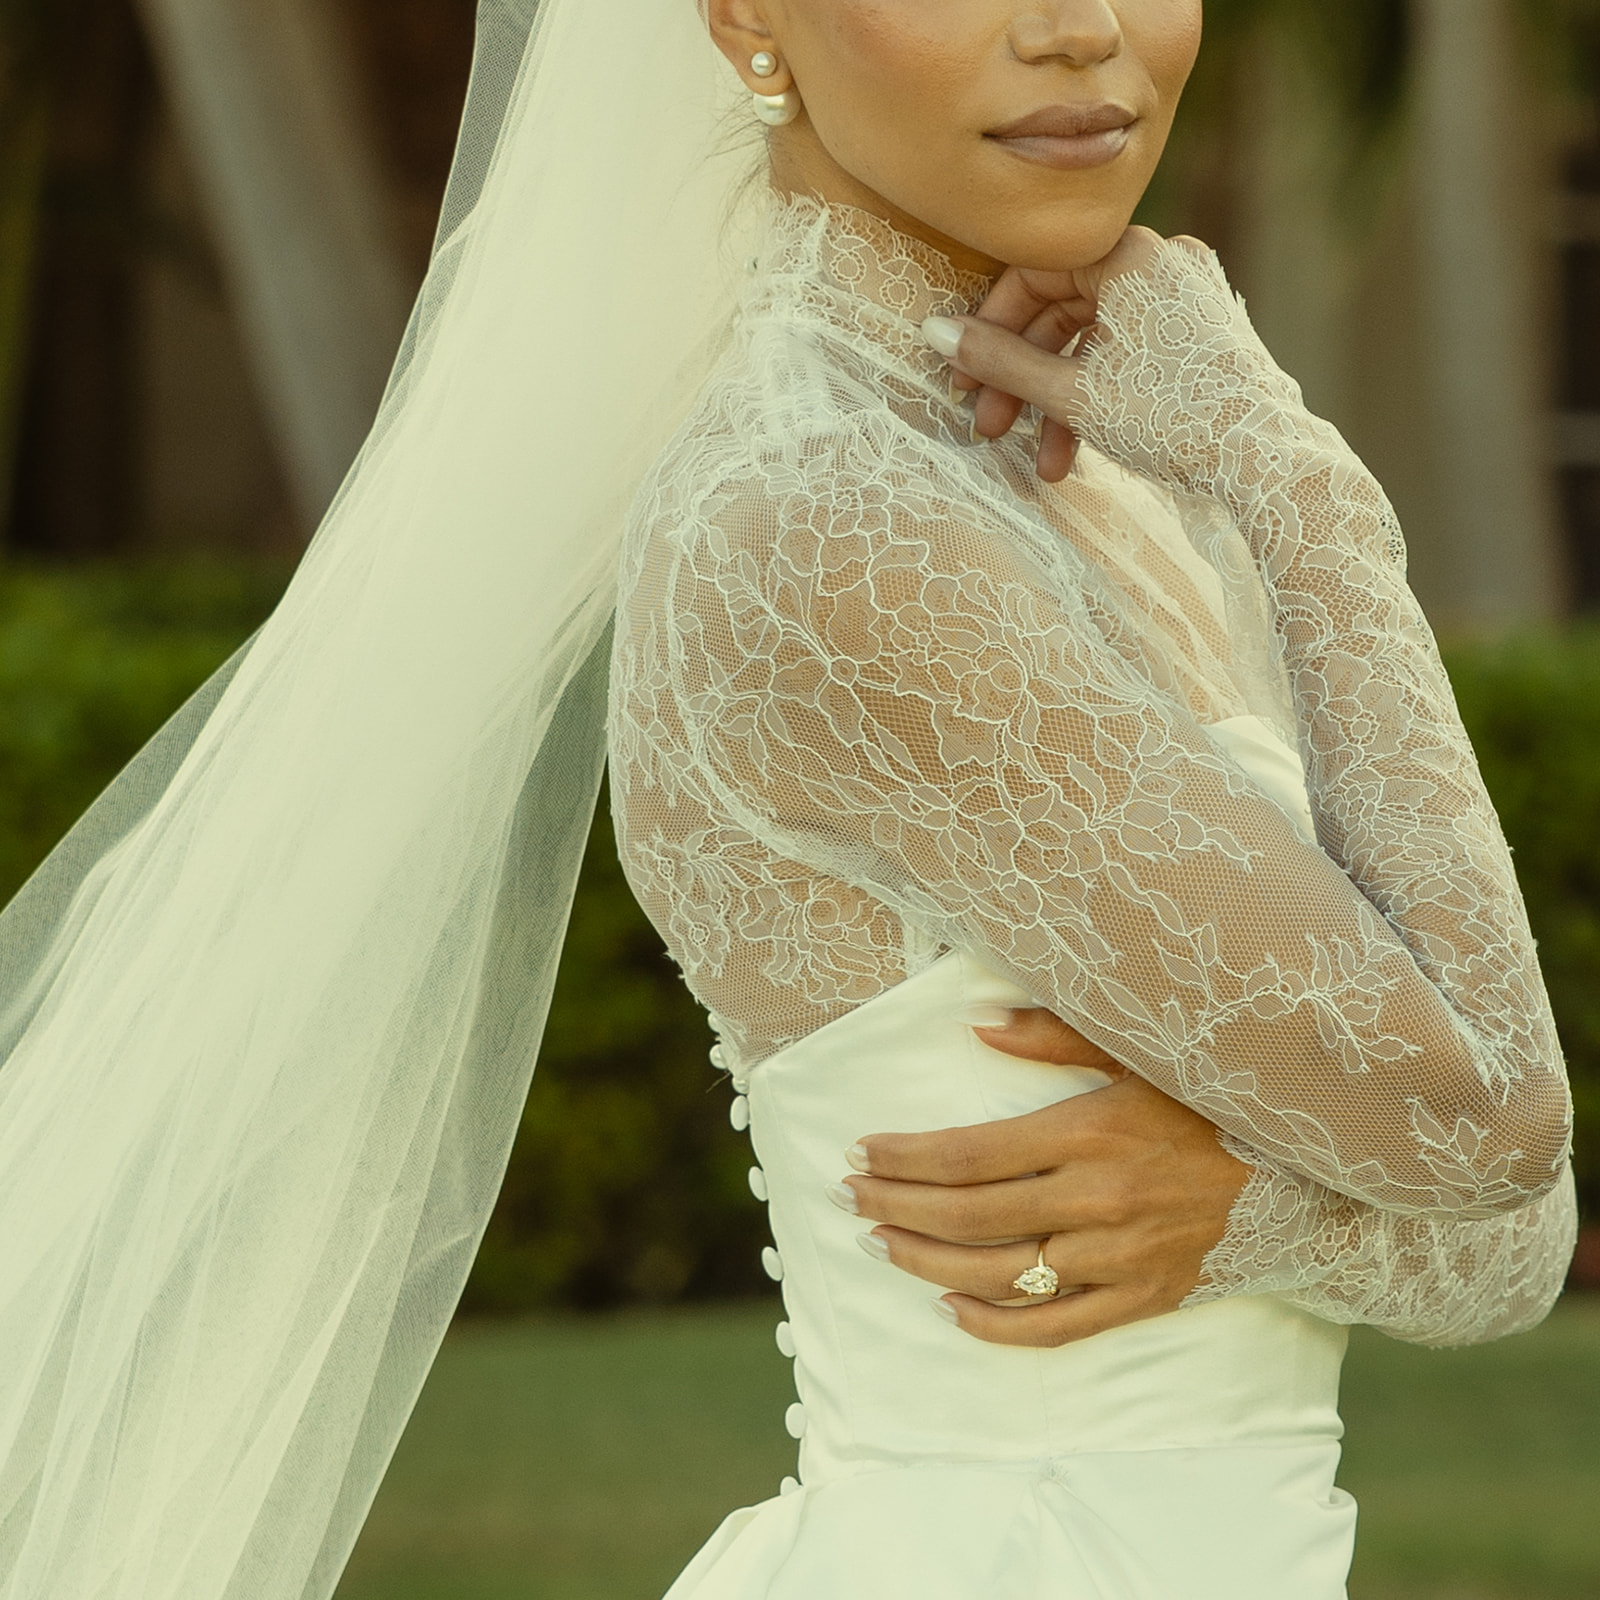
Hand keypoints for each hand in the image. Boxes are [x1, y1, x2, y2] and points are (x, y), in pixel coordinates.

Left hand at [837, 1007, 1250, 1346]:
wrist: (1306, 1172)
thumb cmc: (1211, 1096)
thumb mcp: (1139, 1048)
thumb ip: (1055, 1034)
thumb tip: (976, 1025)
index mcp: (1088, 1132)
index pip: (969, 1154)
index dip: (906, 1157)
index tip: (861, 1150)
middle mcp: (1096, 1199)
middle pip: (969, 1214)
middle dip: (898, 1204)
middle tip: (852, 1196)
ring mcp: (1119, 1257)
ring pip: (999, 1273)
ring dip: (927, 1261)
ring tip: (881, 1242)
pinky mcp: (1142, 1299)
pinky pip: (1056, 1327)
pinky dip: (997, 1324)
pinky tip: (951, 1308)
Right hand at [944, 226, 1208, 482]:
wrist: (1264, 459)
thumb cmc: (1170, 417)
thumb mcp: (1070, 392)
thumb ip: (1000, 360)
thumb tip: (935, 333)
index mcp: (1130, 255)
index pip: (1034, 274)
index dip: (990, 330)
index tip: (966, 381)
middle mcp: (1162, 262)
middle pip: (1062, 312)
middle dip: (1022, 379)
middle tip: (991, 428)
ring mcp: (1186, 299)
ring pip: (1094, 343)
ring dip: (1057, 403)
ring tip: (1043, 462)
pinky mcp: (1200, 335)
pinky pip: (1129, 355)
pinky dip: (1099, 397)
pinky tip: (1081, 452)